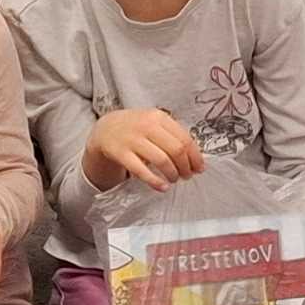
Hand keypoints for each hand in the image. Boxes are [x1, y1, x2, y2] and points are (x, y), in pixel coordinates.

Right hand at [82, 108, 203, 189]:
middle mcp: (147, 126)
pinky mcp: (121, 153)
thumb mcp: (154, 123)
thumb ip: (173, 135)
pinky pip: (141, 170)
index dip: (195, 156)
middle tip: (187, 176)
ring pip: (161, 160)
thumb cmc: (137, 129)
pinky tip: (163, 187)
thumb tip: (196, 158)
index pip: (185, 138)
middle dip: (185, 166)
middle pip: (176, 149)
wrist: (105, 129)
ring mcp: (133, 139)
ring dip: (173, 173)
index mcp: (159, 117)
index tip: (199, 168)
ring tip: (174, 179)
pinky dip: (155, 181)